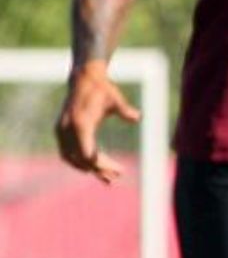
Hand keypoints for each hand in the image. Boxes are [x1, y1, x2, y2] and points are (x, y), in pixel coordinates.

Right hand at [54, 63, 140, 182]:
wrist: (84, 79)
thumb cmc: (103, 89)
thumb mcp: (115, 98)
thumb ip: (124, 109)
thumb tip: (137, 117)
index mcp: (81, 123)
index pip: (87, 152)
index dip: (100, 165)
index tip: (116, 171)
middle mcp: (68, 129)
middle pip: (81, 158)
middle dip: (98, 169)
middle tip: (116, 177)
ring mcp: (61, 131)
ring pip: (72, 158)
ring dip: (88, 169)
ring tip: (108, 178)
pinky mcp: (61, 131)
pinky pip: (67, 153)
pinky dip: (79, 162)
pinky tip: (94, 168)